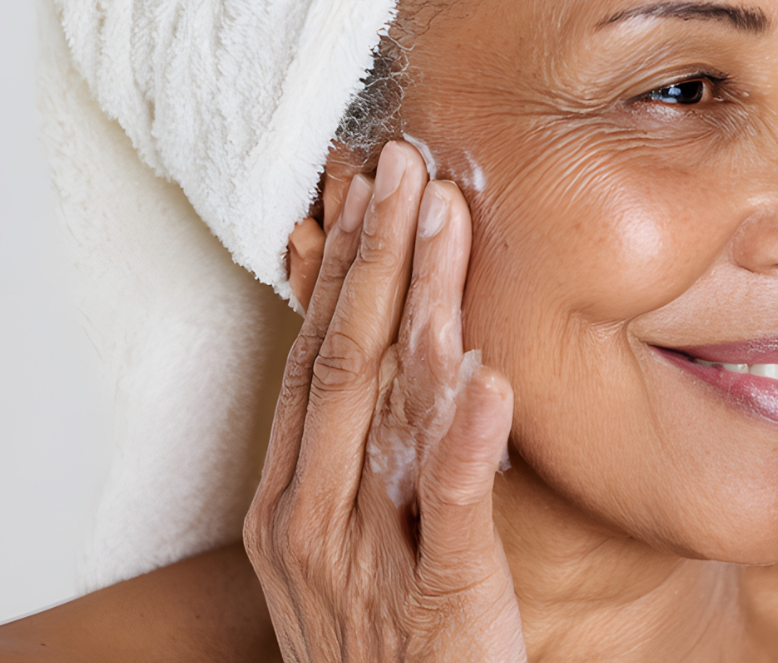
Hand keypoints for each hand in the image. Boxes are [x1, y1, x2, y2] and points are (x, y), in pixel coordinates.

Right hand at [244, 141, 524, 661]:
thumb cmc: (383, 655)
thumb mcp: (352, 550)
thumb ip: (369, 461)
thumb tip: (406, 358)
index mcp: (289, 505)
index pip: (313, 361)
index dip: (342, 271)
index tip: (369, 188)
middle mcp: (310, 523)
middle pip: (342, 362)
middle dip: (373, 256)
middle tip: (403, 163)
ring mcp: (366, 564)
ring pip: (385, 411)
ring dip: (414, 305)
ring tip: (442, 220)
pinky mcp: (438, 608)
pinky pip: (451, 515)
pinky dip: (467, 443)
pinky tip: (487, 378)